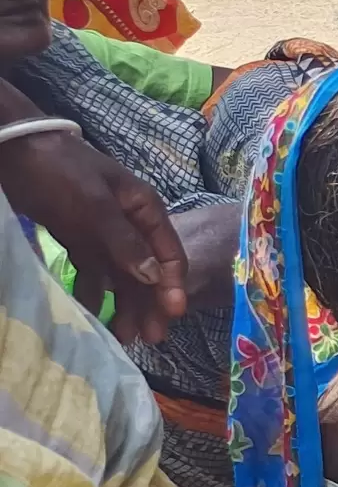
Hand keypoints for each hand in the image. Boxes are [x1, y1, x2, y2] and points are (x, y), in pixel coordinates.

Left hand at [0, 131, 184, 341]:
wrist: (15, 148)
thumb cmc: (61, 171)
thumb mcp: (94, 203)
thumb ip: (123, 241)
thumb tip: (153, 278)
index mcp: (144, 211)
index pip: (168, 254)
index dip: (172, 284)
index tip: (172, 315)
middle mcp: (129, 226)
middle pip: (146, 272)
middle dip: (149, 304)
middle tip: (149, 338)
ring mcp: (103, 234)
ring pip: (120, 277)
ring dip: (123, 305)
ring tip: (122, 336)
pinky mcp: (78, 240)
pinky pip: (91, 273)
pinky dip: (93, 294)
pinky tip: (91, 314)